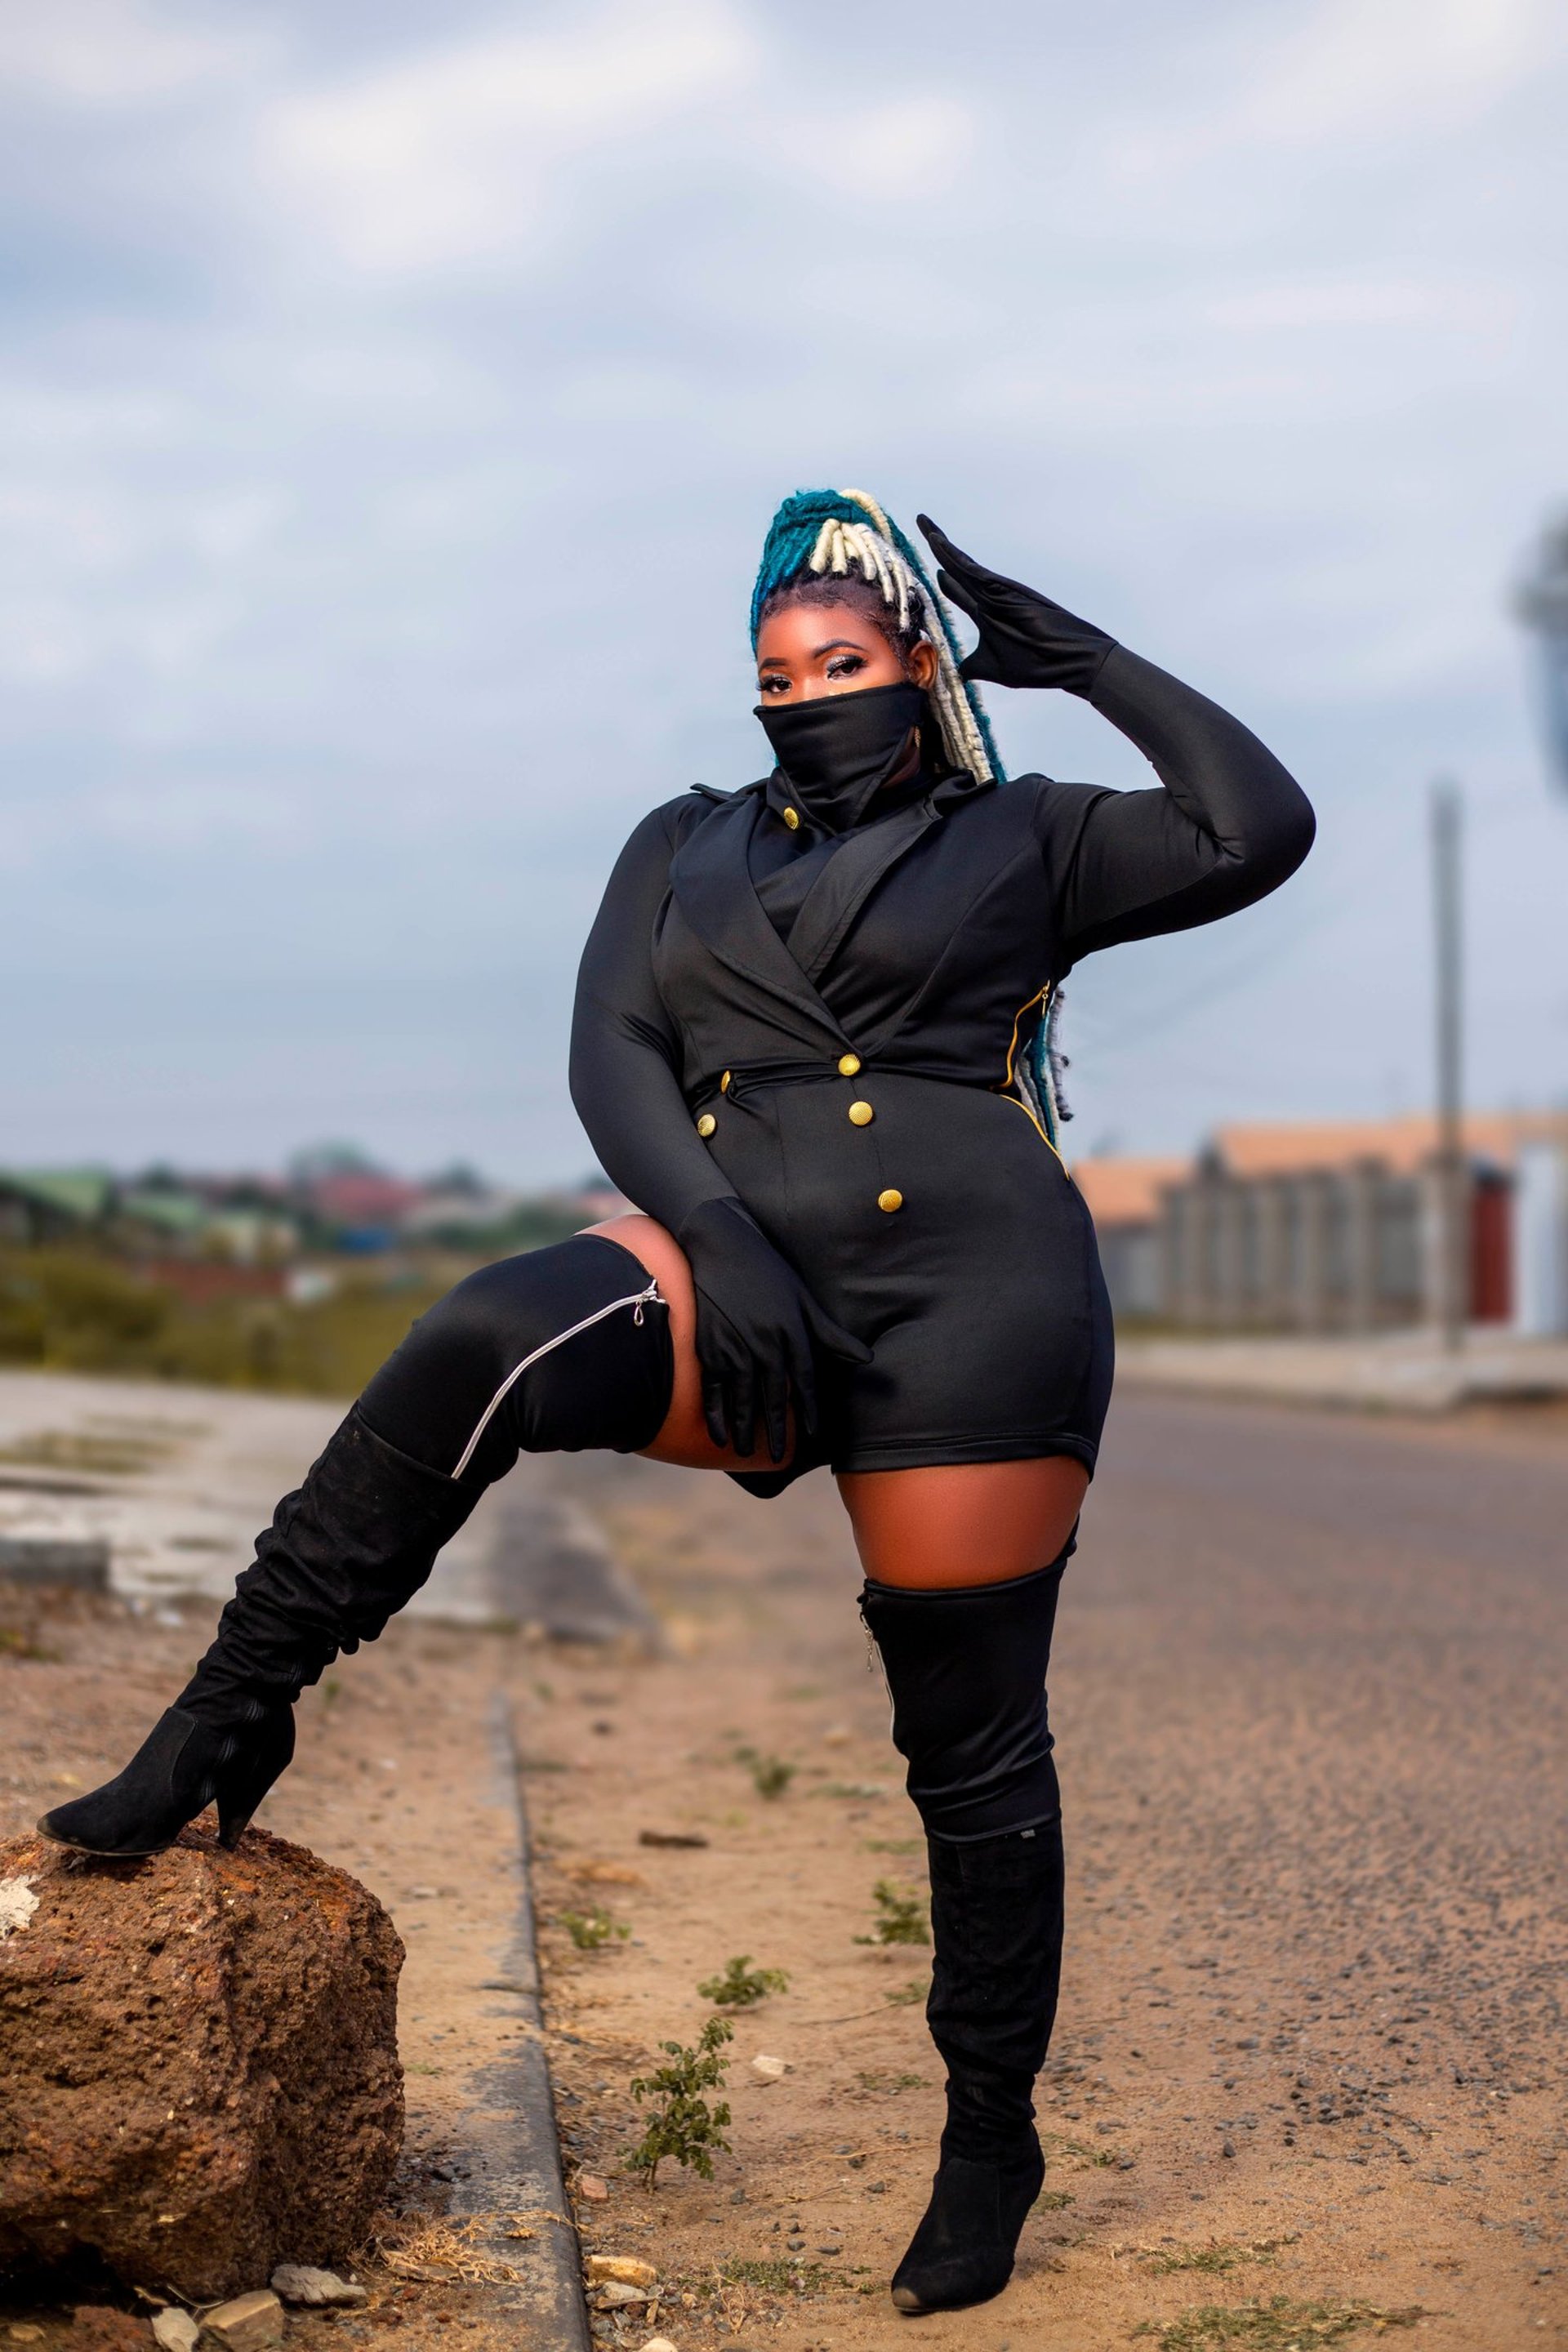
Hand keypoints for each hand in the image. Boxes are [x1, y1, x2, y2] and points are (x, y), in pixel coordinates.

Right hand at [677, 1196, 871, 1460]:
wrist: (719, 1246)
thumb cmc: (766, 1272)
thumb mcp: (803, 1299)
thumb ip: (831, 1334)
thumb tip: (867, 1358)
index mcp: (793, 1332)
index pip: (807, 1381)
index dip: (812, 1411)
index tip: (814, 1436)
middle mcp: (766, 1344)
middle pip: (774, 1397)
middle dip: (777, 1431)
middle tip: (779, 1457)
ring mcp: (735, 1347)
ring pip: (742, 1399)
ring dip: (746, 1429)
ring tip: (746, 1452)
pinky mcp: (708, 1346)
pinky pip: (713, 1390)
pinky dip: (716, 1415)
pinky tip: (720, 1435)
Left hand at [917, 515, 1115, 695]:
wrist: (1069, 661)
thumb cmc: (1037, 665)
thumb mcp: (994, 669)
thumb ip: (973, 666)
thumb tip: (958, 671)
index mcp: (986, 612)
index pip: (957, 589)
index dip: (942, 577)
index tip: (927, 565)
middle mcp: (989, 596)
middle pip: (956, 566)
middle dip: (938, 545)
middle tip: (921, 521)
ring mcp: (996, 591)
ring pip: (962, 563)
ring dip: (941, 543)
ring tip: (923, 522)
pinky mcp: (1004, 591)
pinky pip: (972, 571)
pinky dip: (954, 556)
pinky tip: (937, 542)